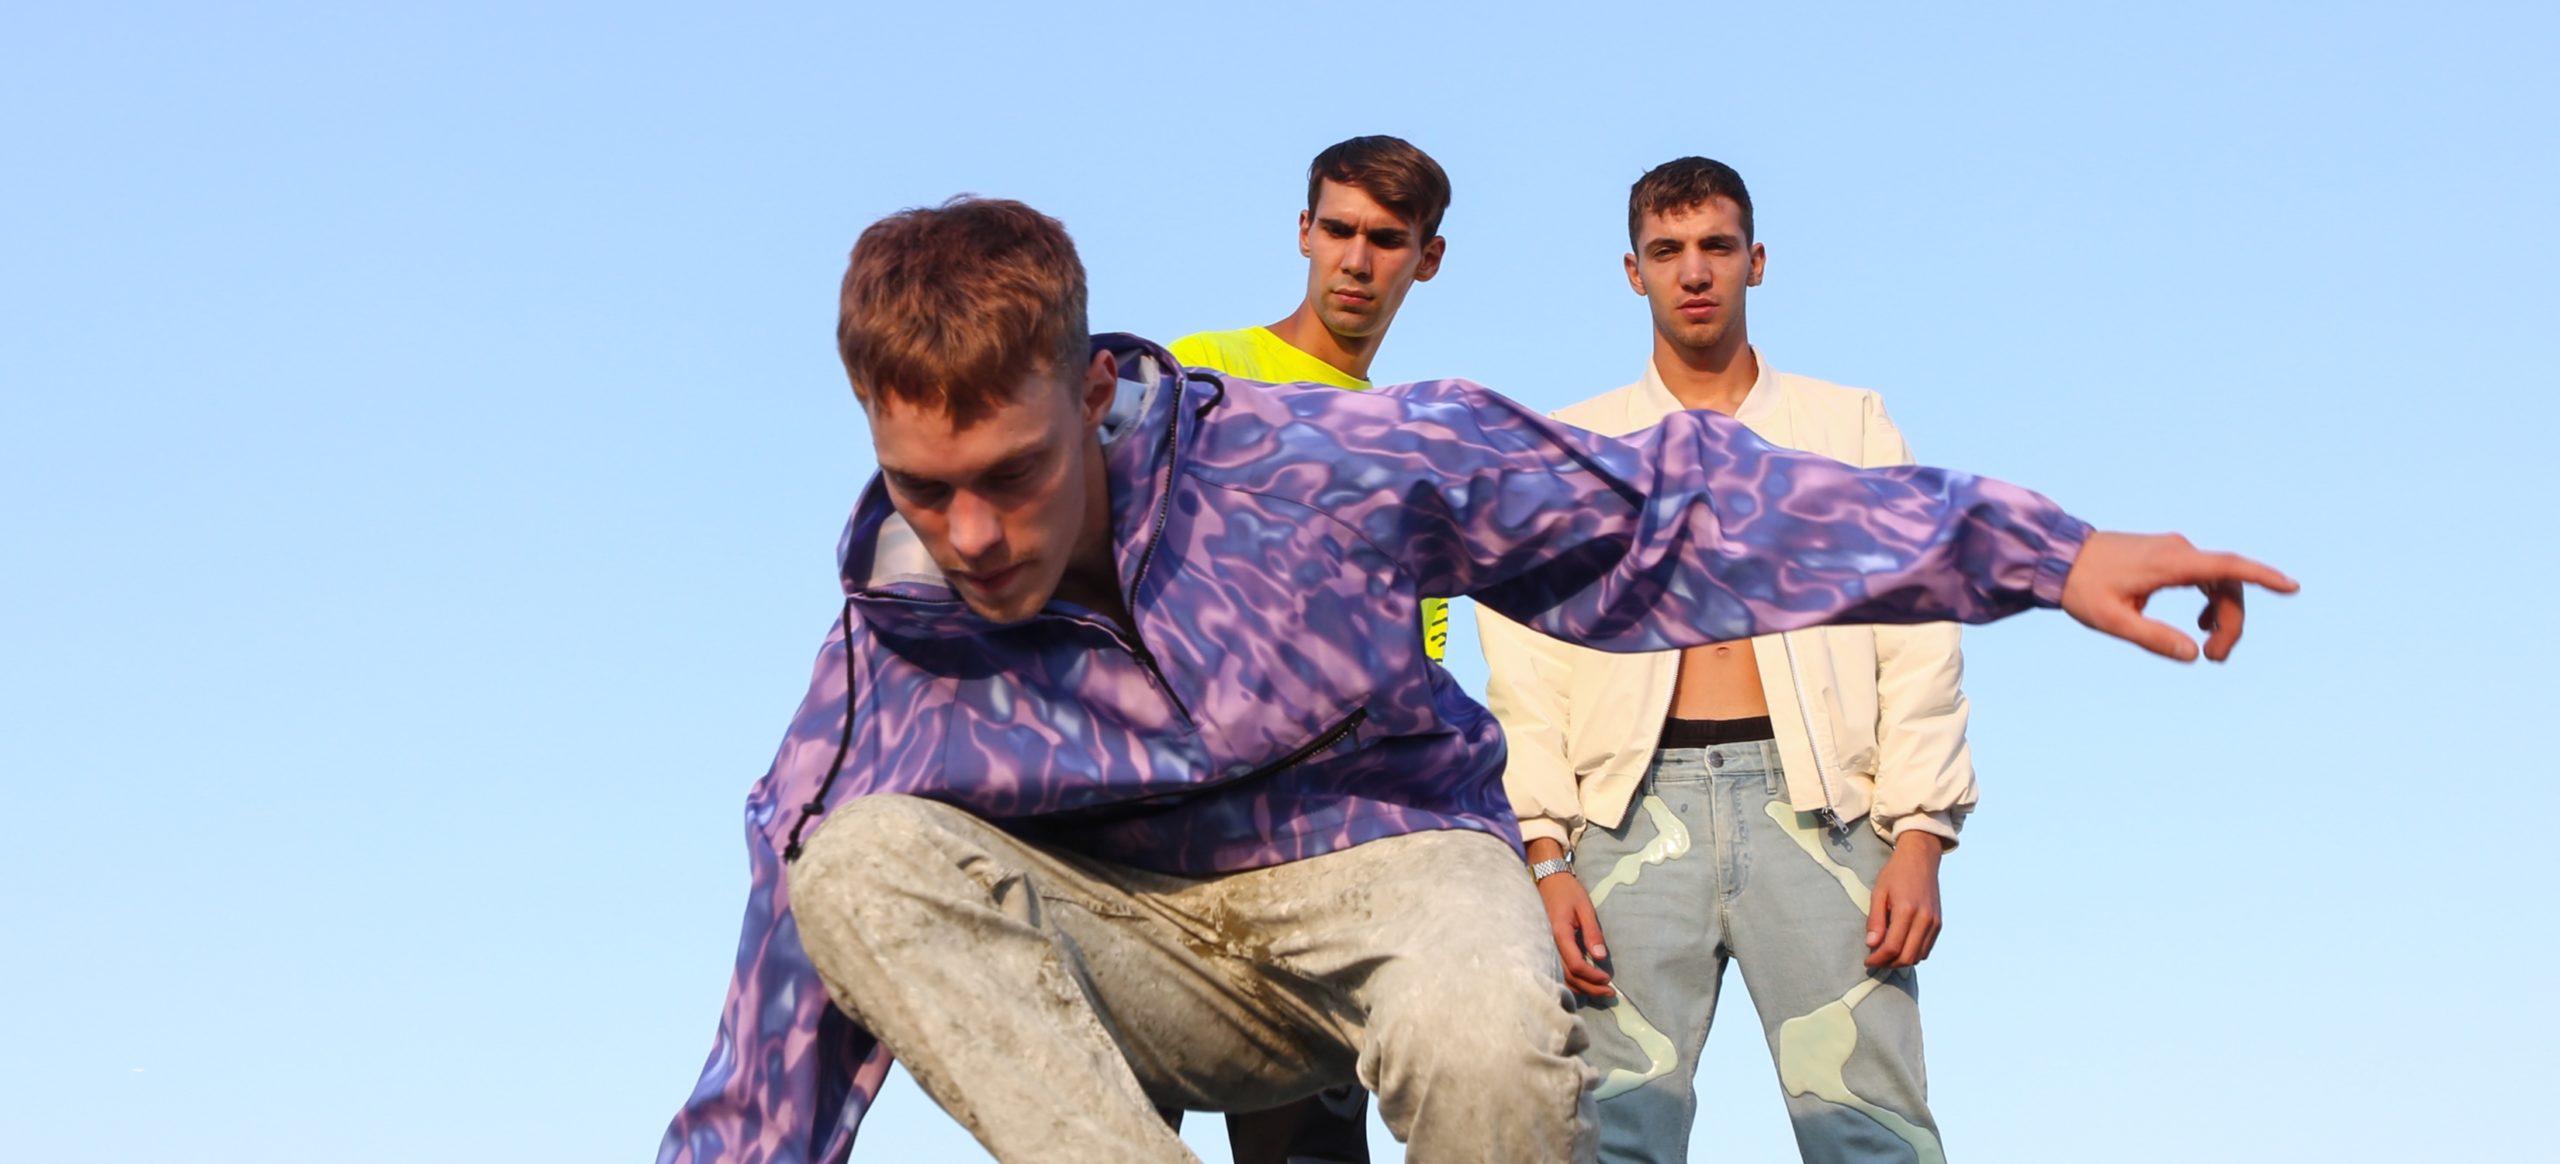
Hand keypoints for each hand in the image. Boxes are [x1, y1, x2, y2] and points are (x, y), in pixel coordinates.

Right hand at [1528, 840, 1612, 996]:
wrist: (1548, 880)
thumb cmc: (1568, 892)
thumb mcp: (1585, 908)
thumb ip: (1592, 932)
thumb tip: (1601, 957)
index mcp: (1560, 934)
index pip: (1576, 964)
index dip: (1592, 976)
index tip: (1608, 979)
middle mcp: (1550, 944)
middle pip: (1568, 976)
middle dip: (1590, 988)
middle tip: (1609, 994)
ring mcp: (1546, 947)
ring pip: (1561, 976)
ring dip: (1581, 988)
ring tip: (1600, 992)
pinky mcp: (1547, 947)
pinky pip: (1557, 970)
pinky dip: (1571, 981)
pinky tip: (1583, 984)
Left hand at [1864, 832, 1943, 968]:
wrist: (1920, 859)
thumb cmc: (1895, 874)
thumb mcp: (1879, 893)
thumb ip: (1875, 920)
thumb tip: (1871, 945)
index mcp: (1907, 910)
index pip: (1892, 947)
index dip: (1878, 959)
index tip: (1867, 961)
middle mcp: (1924, 919)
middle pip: (1907, 957)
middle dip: (1889, 963)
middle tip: (1875, 960)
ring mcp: (1934, 922)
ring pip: (1918, 956)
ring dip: (1901, 961)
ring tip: (1886, 954)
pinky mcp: (1939, 923)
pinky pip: (1926, 948)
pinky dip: (1913, 953)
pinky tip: (1900, 946)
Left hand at [2060, 531, 2298, 661]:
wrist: (2058, 558)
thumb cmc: (2082, 589)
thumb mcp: (2113, 620)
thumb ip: (2153, 637)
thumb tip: (2193, 653)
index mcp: (2169, 562)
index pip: (2226, 567)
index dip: (2262, 576)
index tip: (2292, 587)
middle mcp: (2178, 551)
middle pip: (2227, 585)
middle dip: (2231, 623)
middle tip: (2215, 658)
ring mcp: (2175, 550)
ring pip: (2218, 583)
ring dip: (2222, 616)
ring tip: (2210, 651)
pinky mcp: (2169, 555)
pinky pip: (2204, 577)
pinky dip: (2211, 601)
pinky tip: (2202, 624)